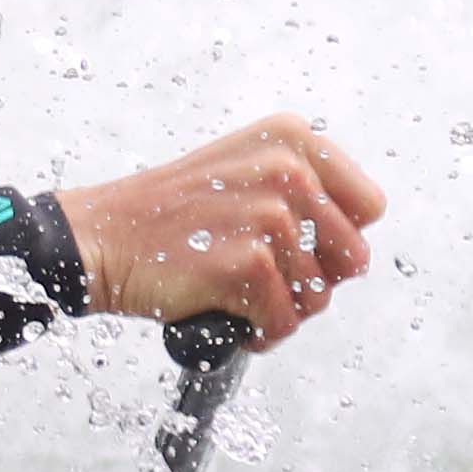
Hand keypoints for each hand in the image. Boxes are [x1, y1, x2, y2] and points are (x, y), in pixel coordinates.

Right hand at [55, 114, 384, 346]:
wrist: (103, 237)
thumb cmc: (172, 217)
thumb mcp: (244, 170)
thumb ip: (303, 191)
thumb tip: (355, 249)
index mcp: (292, 138)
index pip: (369, 207)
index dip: (339, 238)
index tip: (301, 247)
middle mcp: (288, 168)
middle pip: (353, 257)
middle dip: (316, 282)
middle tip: (268, 281)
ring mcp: (270, 215)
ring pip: (318, 297)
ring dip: (282, 311)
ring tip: (241, 297)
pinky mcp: (249, 264)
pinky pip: (283, 322)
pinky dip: (259, 333)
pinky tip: (229, 316)